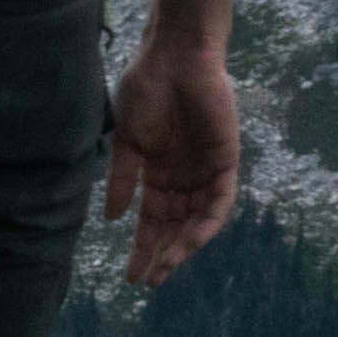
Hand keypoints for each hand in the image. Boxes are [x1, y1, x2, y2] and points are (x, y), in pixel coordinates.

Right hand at [101, 35, 240, 287]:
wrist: (175, 57)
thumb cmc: (147, 88)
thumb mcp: (127, 139)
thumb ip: (122, 178)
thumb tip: (113, 219)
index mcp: (158, 172)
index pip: (151, 218)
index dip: (142, 245)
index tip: (129, 275)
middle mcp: (183, 176)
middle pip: (173, 225)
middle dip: (160, 253)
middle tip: (147, 280)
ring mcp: (205, 170)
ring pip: (196, 220)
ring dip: (182, 246)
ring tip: (164, 268)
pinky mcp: (225, 162)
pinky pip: (219, 202)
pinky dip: (206, 224)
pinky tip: (188, 242)